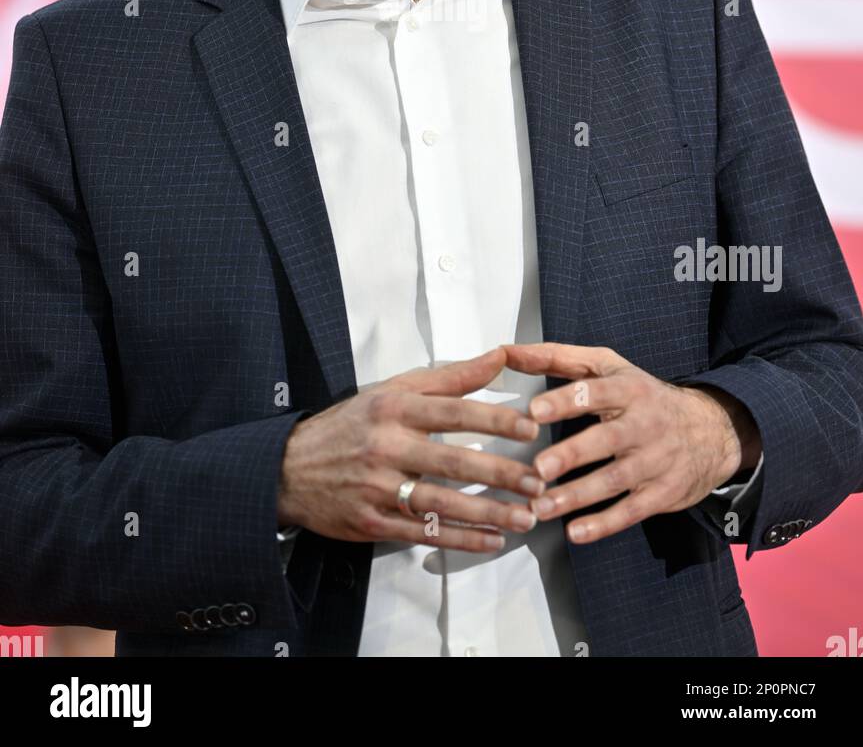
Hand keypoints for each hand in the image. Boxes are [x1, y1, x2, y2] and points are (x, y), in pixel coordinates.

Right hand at [278, 347, 547, 552]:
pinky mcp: (372, 523)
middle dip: (501, 473)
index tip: (531, 428)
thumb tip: (499, 356)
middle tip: (539, 482)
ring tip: (525, 518)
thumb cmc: (351, 424)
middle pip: (453, 461)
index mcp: (394, 409)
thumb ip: (450, 377)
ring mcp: (378, 488)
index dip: (494, 419)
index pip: (453, 411)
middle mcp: (386, 447)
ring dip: (488, 513)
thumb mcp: (393, 390)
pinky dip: (461, 539)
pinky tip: (491, 540)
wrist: (289, 468)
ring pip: (442, 504)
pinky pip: (424, 533)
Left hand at [502, 342, 761, 545]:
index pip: (595, 391)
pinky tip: (575, 531)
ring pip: (614, 479)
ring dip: (577, 495)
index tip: (535, 411)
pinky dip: (603, 524)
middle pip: (606, 439)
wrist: (712, 430)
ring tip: (542, 506)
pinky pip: (631, 511)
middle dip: (571, 454)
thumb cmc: (643, 395)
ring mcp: (655, 460)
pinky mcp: (662, 492)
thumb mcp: (609, 367)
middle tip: (539, 468)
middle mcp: (643, 423)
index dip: (565, 401)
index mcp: (628, 388)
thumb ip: (557, 359)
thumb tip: (507, 353)